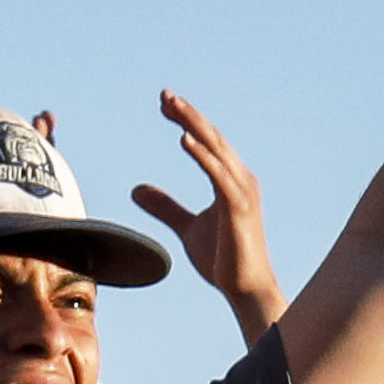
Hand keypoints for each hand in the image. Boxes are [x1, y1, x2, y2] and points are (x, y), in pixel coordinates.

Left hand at [133, 89, 278, 319]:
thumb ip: (166, 207)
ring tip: (172, 107)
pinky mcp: (239, 207)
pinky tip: (184, 140)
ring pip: (215, 149)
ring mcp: (242, 191)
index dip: (187, 121)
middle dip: (188, 115)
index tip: (165, 104)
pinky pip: (219, 175)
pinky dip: (202, 156)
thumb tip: (137, 190)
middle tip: (164, 95)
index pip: (207, 142)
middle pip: (211, 138)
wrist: (245, 288)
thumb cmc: (224, 259)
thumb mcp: (187, 228)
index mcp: (230, 180)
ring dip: (193, 125)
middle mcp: (240, 179)